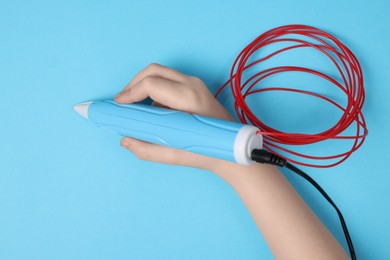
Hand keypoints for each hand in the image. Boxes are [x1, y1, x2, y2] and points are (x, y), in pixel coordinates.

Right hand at [115, 63, 233, 171]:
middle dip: (133, 83)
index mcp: (188, 98)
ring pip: (160, 72)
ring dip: (143, 84)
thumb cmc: (207, 151)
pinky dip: (153, 87)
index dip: (130, 92)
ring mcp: (195, 83)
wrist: (230, 147)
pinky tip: (149, 106)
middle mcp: (192, 84)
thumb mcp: (174, 155)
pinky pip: (168, 79)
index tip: (119, 105)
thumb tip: (125, 140)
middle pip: (154, 70)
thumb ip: (146, 149)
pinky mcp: (195, 86)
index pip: (151, 83)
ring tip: (132, 103)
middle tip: (122, 102)